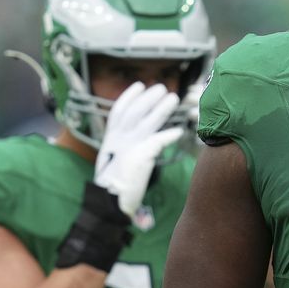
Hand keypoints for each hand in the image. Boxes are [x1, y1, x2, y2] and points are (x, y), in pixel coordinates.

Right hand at [94, 81, 183, 216]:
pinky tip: (178, 131)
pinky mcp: (141, 157)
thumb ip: (131, 148)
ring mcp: (129, 147)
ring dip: (162, 109)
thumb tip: (145, 142)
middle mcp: (119, 140)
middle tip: (162, 88)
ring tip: (174, 99)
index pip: (118, 111)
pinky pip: (158, 141)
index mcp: (111, 139)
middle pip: (135, 112)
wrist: (110, 202)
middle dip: (148, 98)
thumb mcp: (119, 161)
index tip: (139, 85)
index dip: (128, 97)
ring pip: (148, 122)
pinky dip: (168, 135)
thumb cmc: (116, 184)